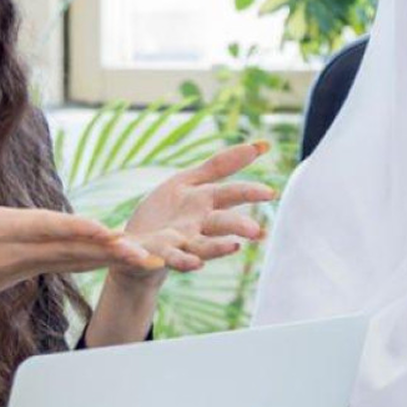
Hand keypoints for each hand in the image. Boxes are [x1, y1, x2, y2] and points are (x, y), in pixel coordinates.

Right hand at [0, 162, 150, 384]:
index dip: (76, 229)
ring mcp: (27, 264)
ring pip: (75, 259)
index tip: (106, 230)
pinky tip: (121, 257)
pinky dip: (96, 261)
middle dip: (108, 250)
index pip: (44, 228)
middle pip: (71, 249)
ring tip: (145, 256)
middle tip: (144, 252)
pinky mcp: (31, 269)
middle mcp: (18, 252)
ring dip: (110, 257)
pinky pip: (69, 264)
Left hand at [115, 139, 277, 285]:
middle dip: (237, 226)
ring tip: (228, 249)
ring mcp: (177, 244)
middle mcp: (196, 227)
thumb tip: (263, 144)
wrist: (136, 245)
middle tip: (255, 230)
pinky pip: (158, 260)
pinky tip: (173, 262)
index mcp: (205, 204)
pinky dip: (164, 261)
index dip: (249, 193)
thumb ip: (221, 165)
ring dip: (214, 249)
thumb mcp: (190, 182)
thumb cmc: (169, 212)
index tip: (271, 193)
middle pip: (220, 223)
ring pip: (199, 248)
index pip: (231, 195)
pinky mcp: (153, 256)